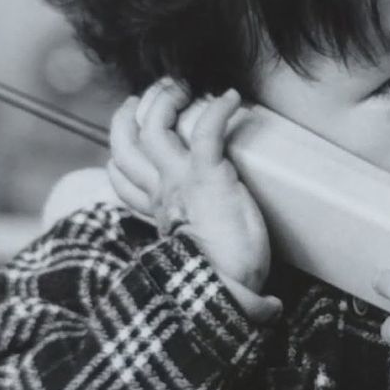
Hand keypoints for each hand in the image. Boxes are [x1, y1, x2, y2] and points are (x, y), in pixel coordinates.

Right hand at [107, 77, 280, 322]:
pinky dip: (218, 109)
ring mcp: (180, 181)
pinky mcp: (207, 175)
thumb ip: (218, 270)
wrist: (223, 294)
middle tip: (154, 95)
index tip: (136, 136)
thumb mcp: (206, 265)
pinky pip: (205, 130)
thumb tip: (268, 304)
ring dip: (166, 99)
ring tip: (182, 85)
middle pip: (125, 143)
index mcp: (159, 212)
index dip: (121, 154)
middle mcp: (162, 192)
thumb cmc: (222, 286)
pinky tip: (231, 98)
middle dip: (133, 113)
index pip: (123, 178)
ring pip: (153, 126)